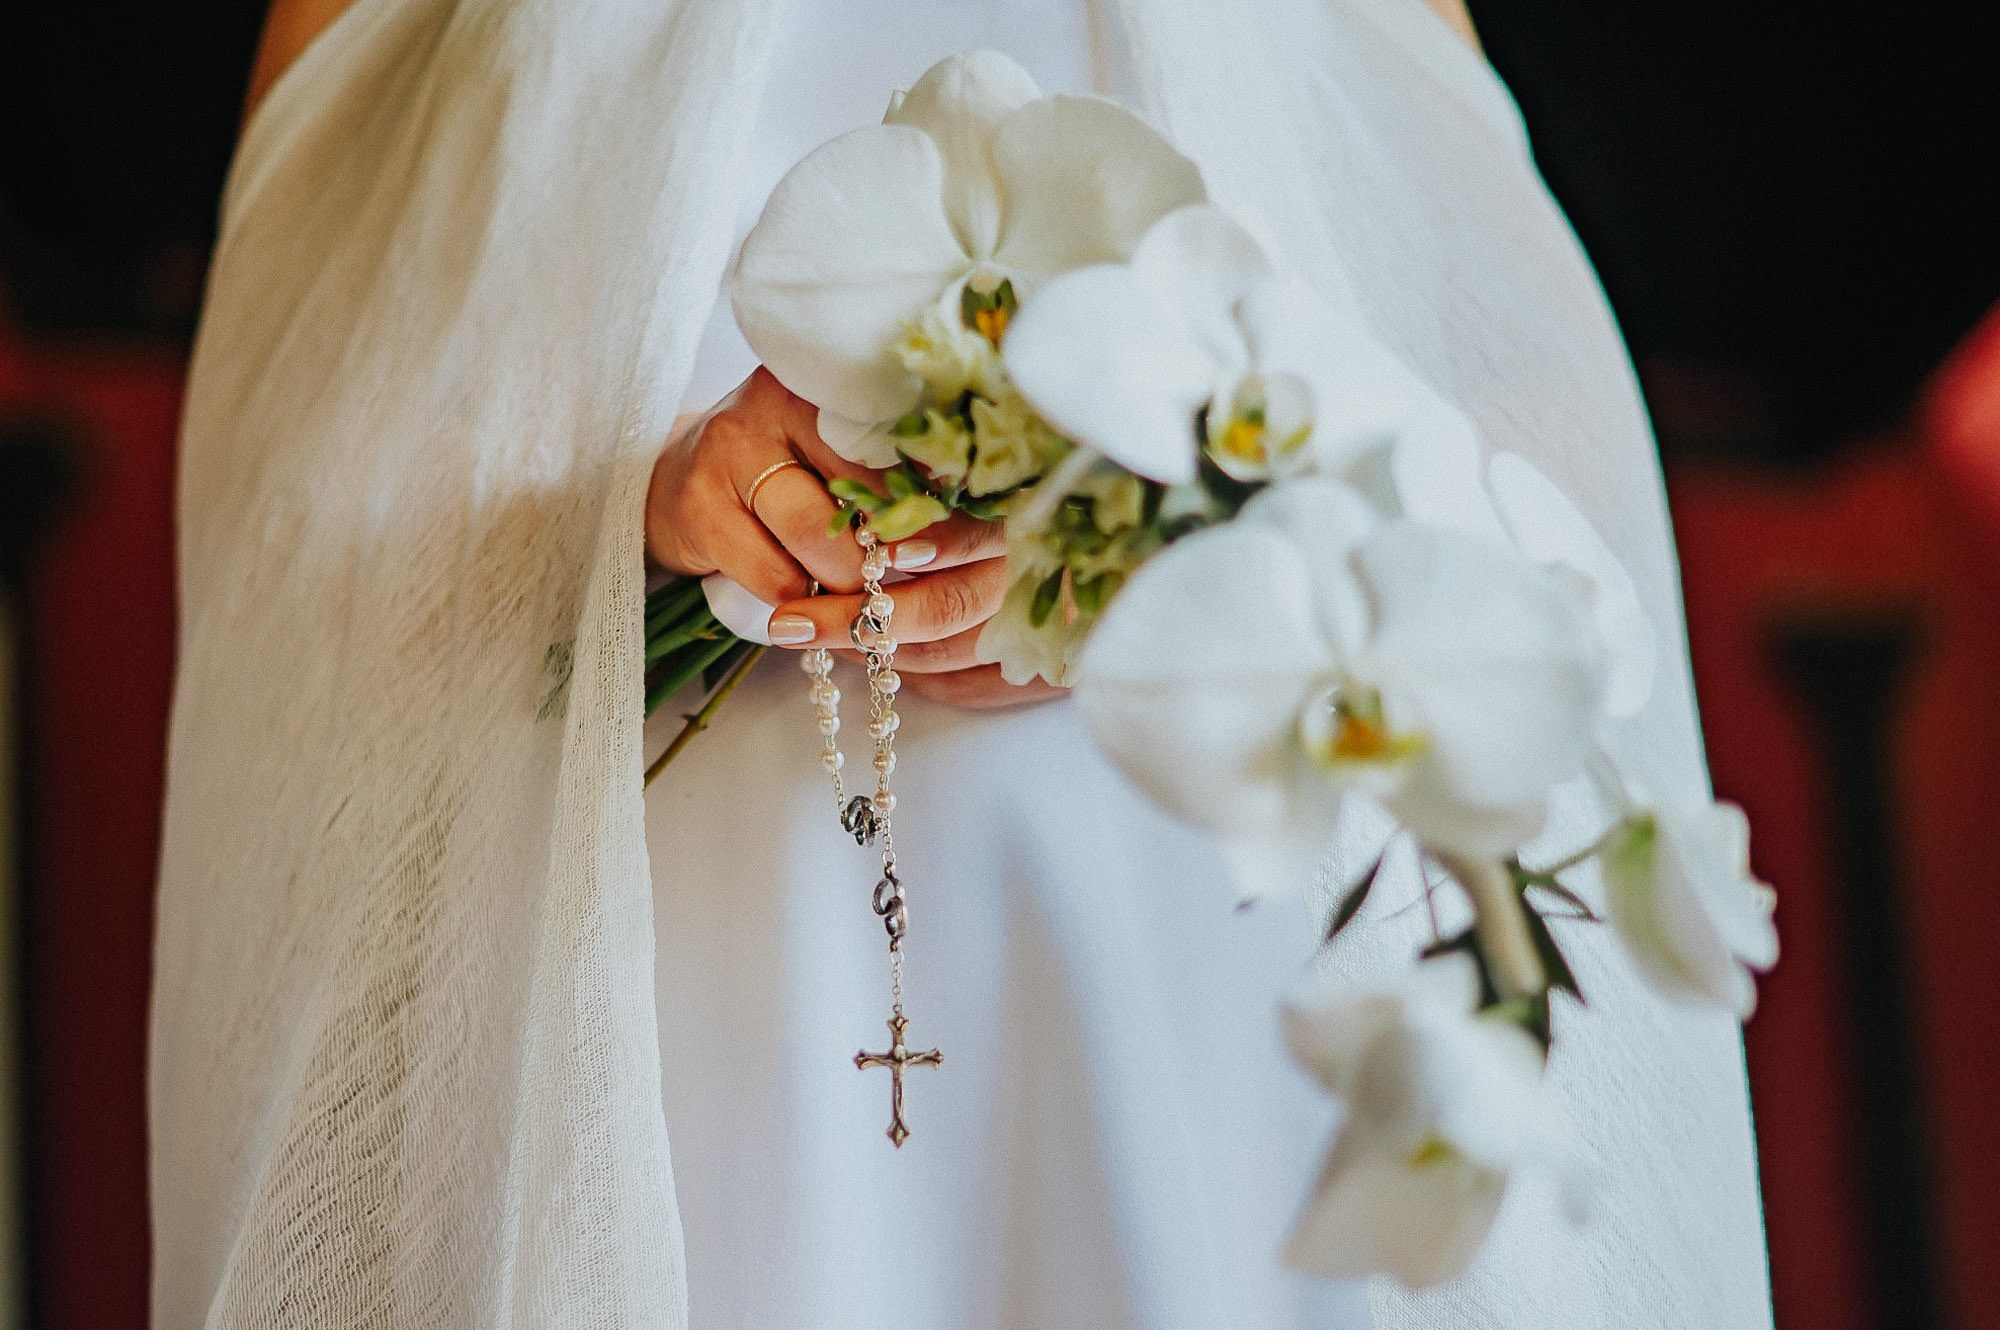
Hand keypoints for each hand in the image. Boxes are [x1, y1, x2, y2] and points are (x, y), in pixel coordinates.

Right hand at [647, 369, 1062, 708]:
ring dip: (849, 587)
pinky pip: (775, 578)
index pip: (919, 442)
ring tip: (853, 593)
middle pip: (879, 497)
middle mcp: (786, 398)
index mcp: (839, 381)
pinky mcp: (699, 503)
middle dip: (904, 557)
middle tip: (916, 581)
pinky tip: (800, 597)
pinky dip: (798, 602)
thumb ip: (910, 472)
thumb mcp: (850, 457)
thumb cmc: (793, 476)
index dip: (956, 503)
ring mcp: (737, 446)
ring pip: (827, 543)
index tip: (982, 542)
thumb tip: (997, 519)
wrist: (677, 485)